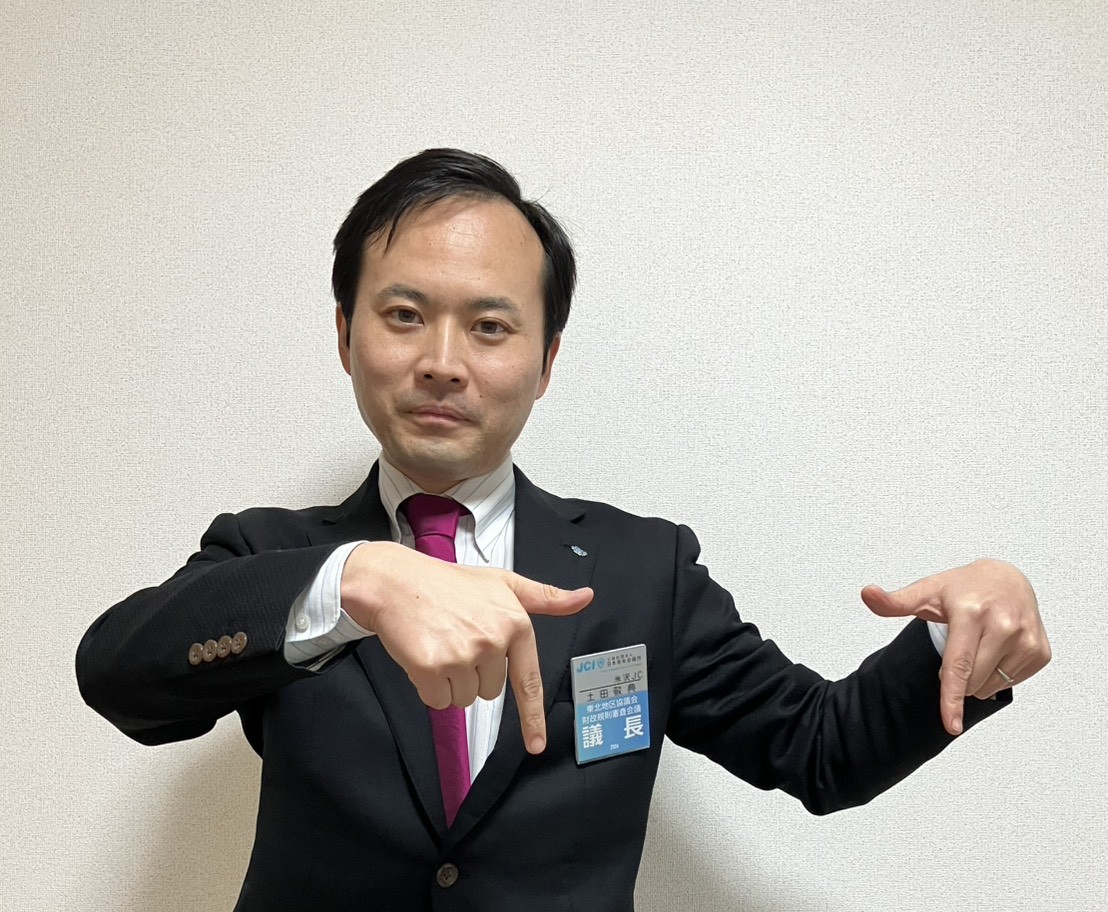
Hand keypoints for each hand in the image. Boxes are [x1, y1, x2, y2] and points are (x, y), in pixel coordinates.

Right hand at [341, 541, 592, 753]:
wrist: (397, 581)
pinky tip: (423, 654)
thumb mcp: (503, 583)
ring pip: (463, 699)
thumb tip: (584, 598)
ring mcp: (462, 655)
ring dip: (450, 680)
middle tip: (457, 639)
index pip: (528, 680)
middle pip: (490, 691)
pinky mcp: (431, 667)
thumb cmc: (450, 584)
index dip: (533, 717)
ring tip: (440, 643)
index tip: (537, 745)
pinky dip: (428, 685)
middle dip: (473, 673)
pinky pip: (437, 700)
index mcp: (515, 623)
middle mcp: (493, 640)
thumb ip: (544, 597)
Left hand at [860, 558, 1049, 735]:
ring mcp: (1026, 638)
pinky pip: (1012, 682)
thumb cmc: (964, 587)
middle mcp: (1003, 624)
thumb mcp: (928, 590)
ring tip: (978, 644)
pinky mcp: (1041, 650)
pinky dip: (999, 674)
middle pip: (973, 680)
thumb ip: (895, 601)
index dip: (952, 699)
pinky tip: (998, 649)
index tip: (950, 725)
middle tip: (958, 647)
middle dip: (958, 677)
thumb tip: (867, 594)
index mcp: (971, 612)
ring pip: (992, 685)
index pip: (958, 665)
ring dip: (979, 677)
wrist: (1008, 577)